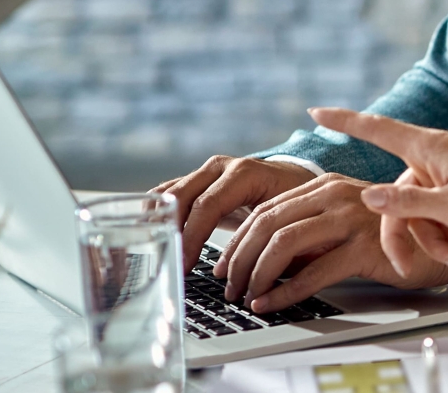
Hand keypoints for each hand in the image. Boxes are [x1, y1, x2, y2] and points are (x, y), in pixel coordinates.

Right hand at [155, 155, 316, 272]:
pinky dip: (157, 214)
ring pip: (169, 193)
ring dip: (158, 222)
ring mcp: (206, 172)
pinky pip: (169, 194)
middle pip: (182, 197)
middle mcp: (221, 167)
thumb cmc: (294, 202)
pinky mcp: (197, 181)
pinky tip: (153, 237)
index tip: (184, 265)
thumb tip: (246, 280)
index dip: (192, 237)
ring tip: (155, 253)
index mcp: (244, 173)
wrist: (294, 180)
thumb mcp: (287, 219)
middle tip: (166, 264)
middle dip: (171, 232)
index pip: (208, 205)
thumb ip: (265, 241)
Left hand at [212, 172, 447, 311]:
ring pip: (284, 243)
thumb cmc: (388, 237)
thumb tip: (260, 259)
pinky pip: (313, 272)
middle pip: (268, 223)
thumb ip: (308, 231)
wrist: (440, 244)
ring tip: (247, 296)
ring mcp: (351, 218)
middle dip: (240, 259)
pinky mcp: (365, 247)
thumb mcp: (342, 224)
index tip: (224, 265)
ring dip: (257, 275)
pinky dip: (284, 292)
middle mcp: (336, 194)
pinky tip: (271, 304)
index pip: (267, 209)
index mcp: (325, 185)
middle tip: (229, 286)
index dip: (238, 239)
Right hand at [309, 108, 447, 276]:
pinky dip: (444, 238)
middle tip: (404, 266)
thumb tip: (365, 196)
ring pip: (415, 212)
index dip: (344, 120)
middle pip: (394, 195)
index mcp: (431, 147)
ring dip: (429, 241)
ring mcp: (447, 176)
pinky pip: (434, 217)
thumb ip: (406, 203)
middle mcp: (435, 157)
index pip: (378, 129)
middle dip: (401, 233)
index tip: (316, 111)